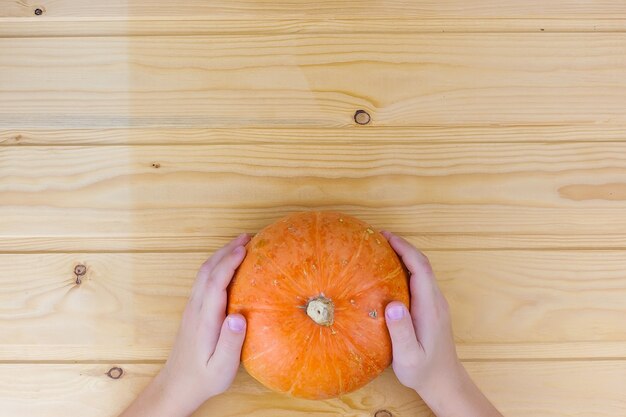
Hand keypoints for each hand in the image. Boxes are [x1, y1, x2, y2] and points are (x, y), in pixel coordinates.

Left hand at [119, 233, 250, 416]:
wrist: (177, 385)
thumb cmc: (203, 378)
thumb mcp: (221, 368)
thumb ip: (230, 343)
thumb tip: (238, 318)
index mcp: (204, 319)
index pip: (215, 282)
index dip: (229, 263)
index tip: (245, 249)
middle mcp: (196, 308)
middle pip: (208, 271)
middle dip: (227, 250)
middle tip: (248, 236)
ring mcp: (193, 308)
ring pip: (204, 273)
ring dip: (221, 255)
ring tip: (241, 244)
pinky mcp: (194, 311)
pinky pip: (204, 280)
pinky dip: (217, 266)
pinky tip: (228, 265)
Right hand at [381, 231, 501, 416]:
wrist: (444, 382)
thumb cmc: (424, 372)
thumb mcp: (409, 357)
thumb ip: (402, 332)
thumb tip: (393, 304)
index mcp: (429, 307)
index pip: (420, 268)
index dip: (404, 248)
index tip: (385, 237)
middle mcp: (435, 301)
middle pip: (422, 263)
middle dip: (402, 246)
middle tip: (378, 237)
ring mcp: (435, 304)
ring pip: (421, 270)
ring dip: (404, 256)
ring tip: (379, 249)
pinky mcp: (431, 308)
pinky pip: (418, 280)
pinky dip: (404, 268)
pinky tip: (387, 272)